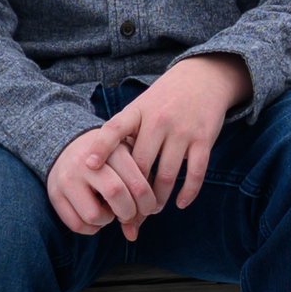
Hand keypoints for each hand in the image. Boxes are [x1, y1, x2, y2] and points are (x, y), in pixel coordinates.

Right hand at [47, 127, 157, 238]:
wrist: (69, 146)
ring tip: (110, 210)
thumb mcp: (128, 164)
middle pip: (116, 195)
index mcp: (112, 148)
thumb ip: (138, 191)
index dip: (147, 202)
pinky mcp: (54, 193)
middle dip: (129, 212)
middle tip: (130, 212)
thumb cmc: (110, 160)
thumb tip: (132, 235)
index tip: (149, 207)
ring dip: (107, 220)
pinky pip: (75, 224)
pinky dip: (91, 228)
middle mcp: (86, 161)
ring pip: (93, 215)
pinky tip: (97, 216)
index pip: (137, 183)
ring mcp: (68, 178)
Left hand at [99, 54, 252, 221]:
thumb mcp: (140, 107)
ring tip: (154, 209)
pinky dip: (187, 192)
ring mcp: (182, 130)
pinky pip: (195, 173)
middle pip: (140, 165)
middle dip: (134, 194)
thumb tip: (100, 169)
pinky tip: (180, 203)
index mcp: (138, 111)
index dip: (100, 147)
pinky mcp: (203, 139)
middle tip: (128, 213)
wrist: (203, 78)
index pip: (115, 129)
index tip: (87, 166)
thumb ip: (124, 134)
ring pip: (167, 175)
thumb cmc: (164, 100)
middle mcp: (159, 120)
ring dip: (159, 199)